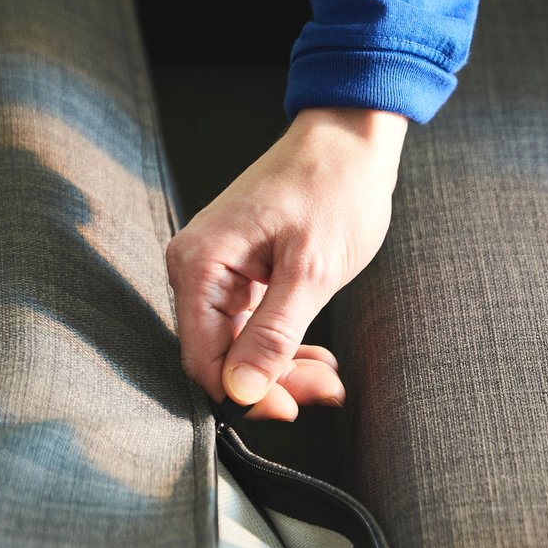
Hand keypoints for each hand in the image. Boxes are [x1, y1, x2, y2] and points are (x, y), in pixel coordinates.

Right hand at [166, 106, 407, 419]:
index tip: (291, 408)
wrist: (351, 139)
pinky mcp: (240, 277)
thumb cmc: (334, 187)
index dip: (244, 394)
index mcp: (200, 264)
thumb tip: (242, 391)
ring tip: (329, 375)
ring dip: (284, 369)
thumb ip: (273, 335)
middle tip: (325, 388)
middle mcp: (197, 269)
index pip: (203, 360)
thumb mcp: (311, 270)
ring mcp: (217, 273)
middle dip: (273, 382)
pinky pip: (252, 329)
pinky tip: (318, 358)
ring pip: (239, 349)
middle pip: (220, 358)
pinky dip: (285, 347)